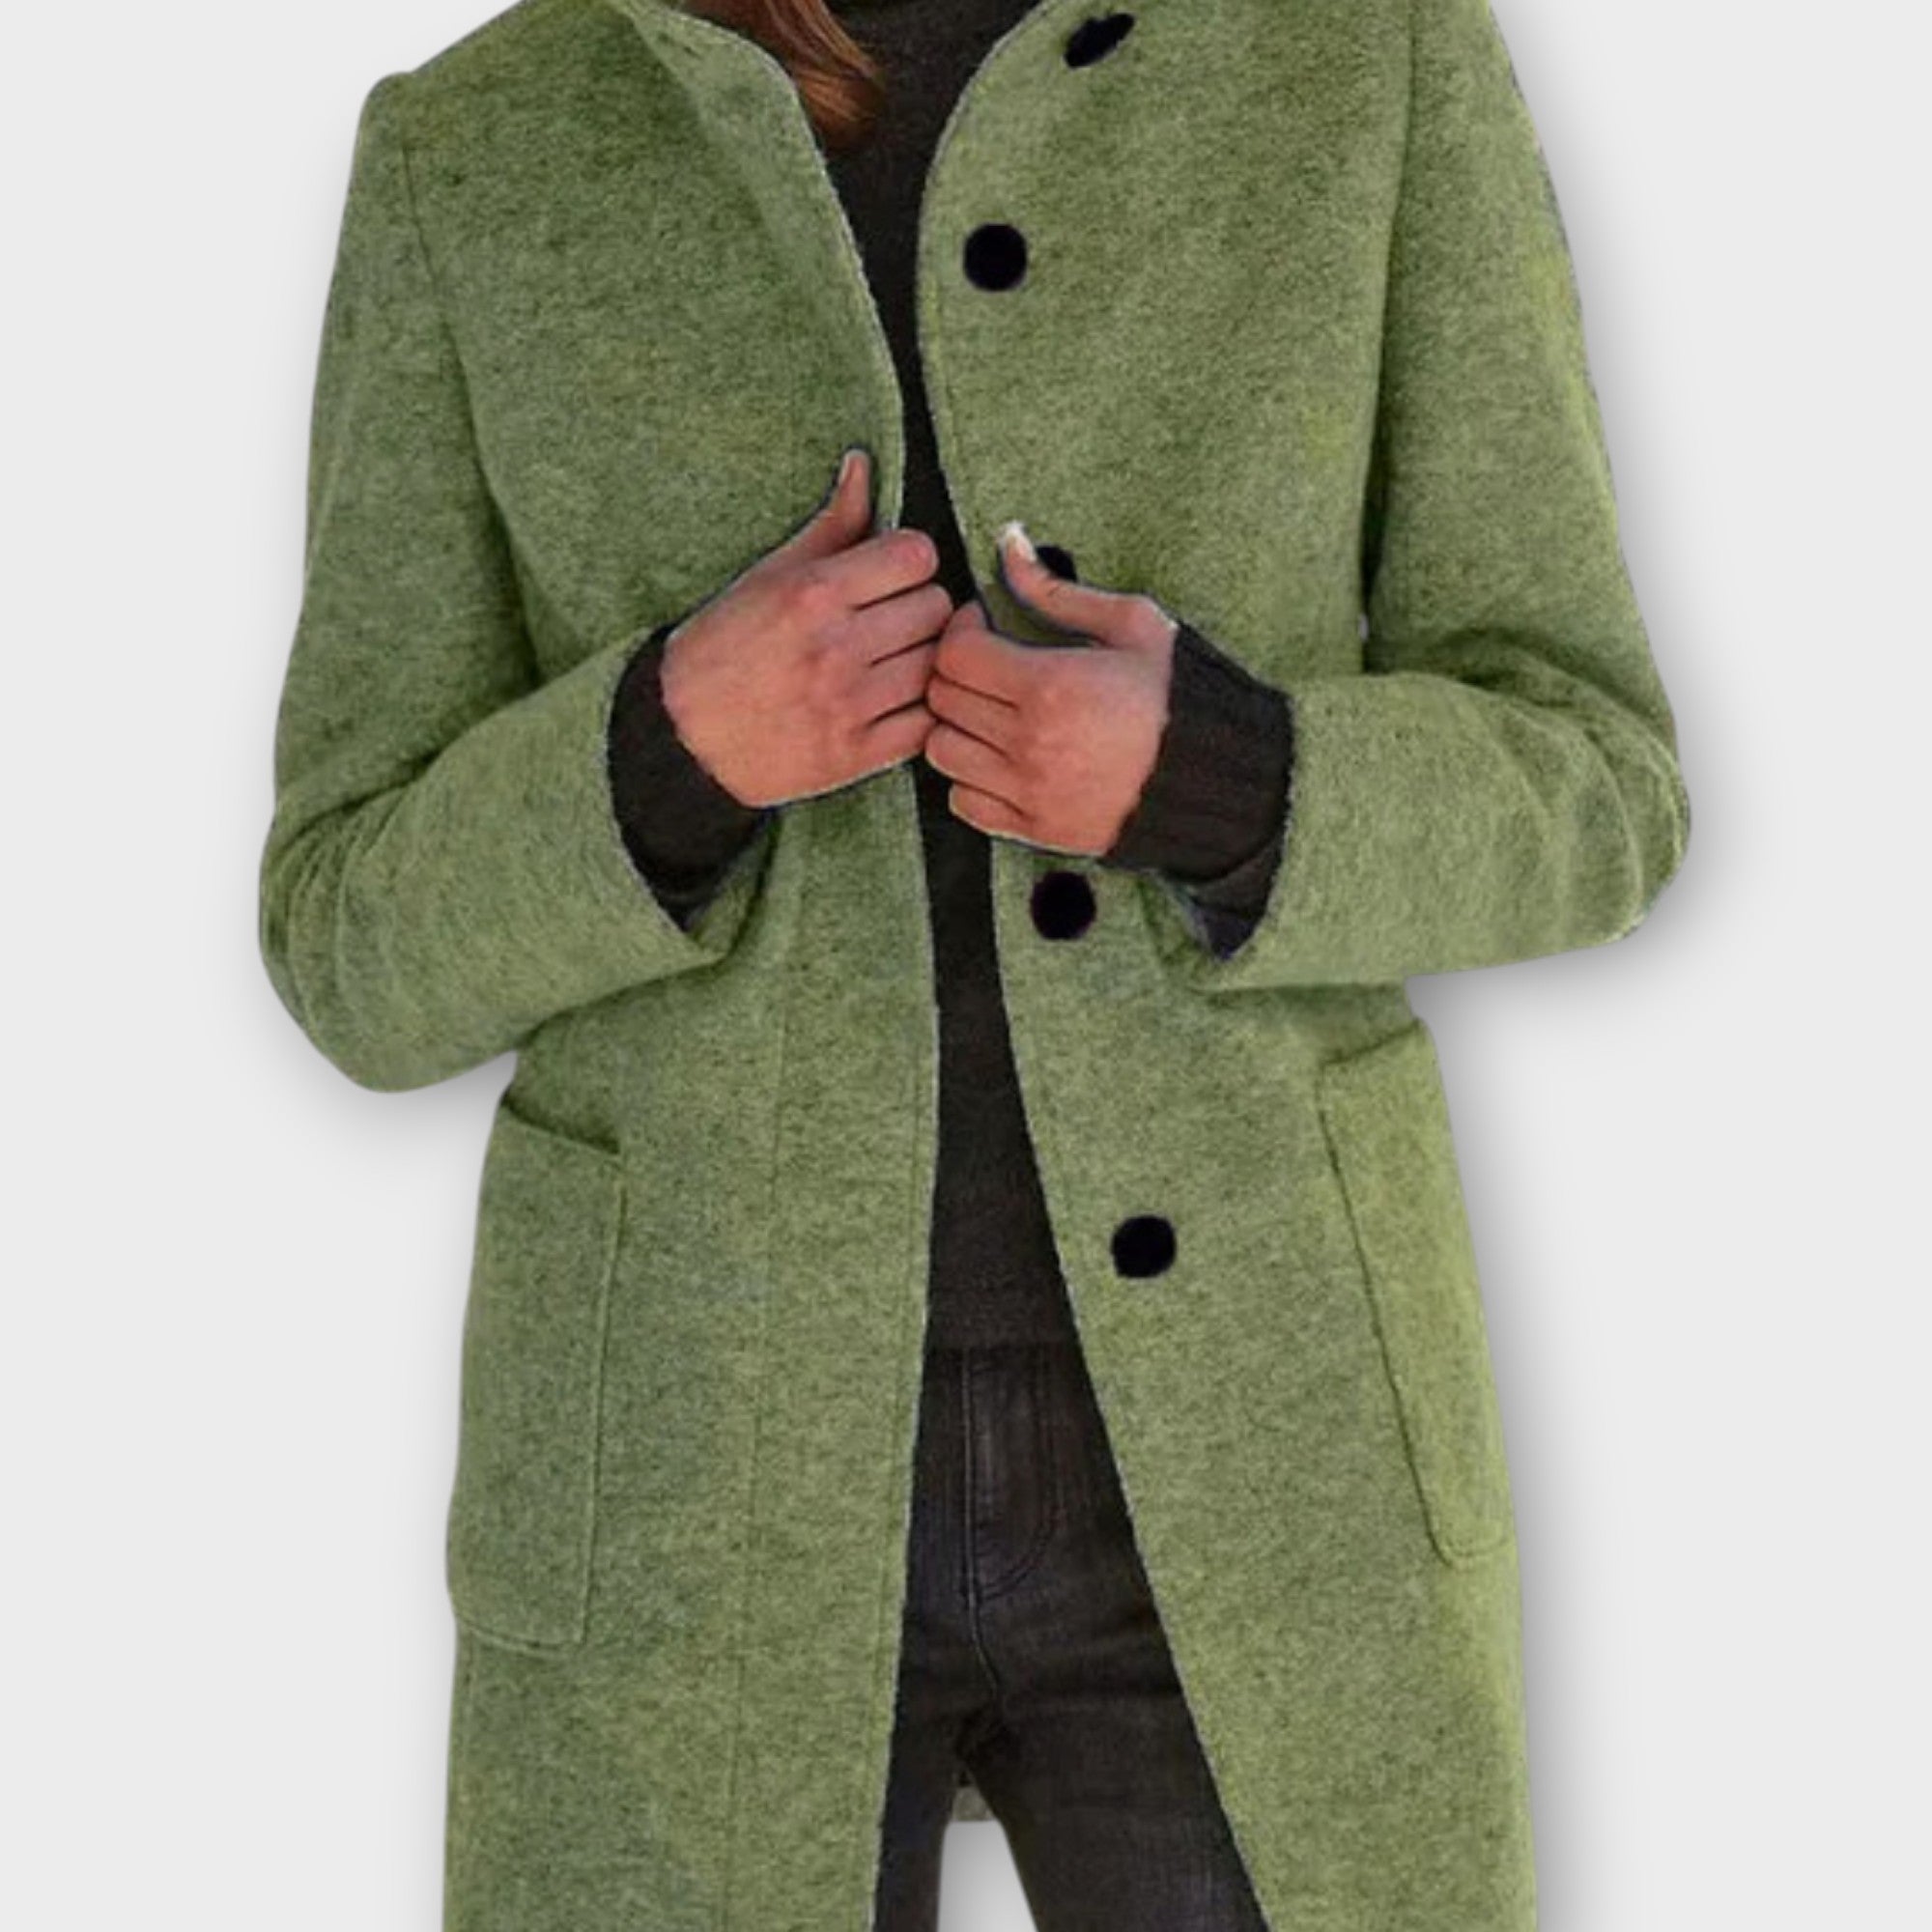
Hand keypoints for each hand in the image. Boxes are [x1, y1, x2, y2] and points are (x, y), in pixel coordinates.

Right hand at [658, 449, 950, 807]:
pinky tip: (895, 702)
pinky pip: (927, 723)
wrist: (681, 736)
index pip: (917, 555)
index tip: (891, 574)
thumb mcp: (769, 576)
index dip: (909, 561)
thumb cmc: (724, 647)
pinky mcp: (855, 754)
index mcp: (813, 593)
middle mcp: (835, 647)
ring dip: (924, 660)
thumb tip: (863, 464)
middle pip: (936, 607)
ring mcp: (848, 705)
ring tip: (895, 660)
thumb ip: (831, 524)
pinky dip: (921, 712)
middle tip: (893, 619)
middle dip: (920, 608)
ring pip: (938, 664)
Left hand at [922, 521, 1179, 855]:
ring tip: (991, 712)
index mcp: (1050, 686)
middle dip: (958, 672)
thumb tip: (1009, 542)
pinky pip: (963, 802)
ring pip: (942, 752)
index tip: (985, 626)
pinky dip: (969, 778)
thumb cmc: (1178, 695)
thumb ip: (1056, 589)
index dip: (962, 630)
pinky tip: (1000, 758)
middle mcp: (1030, 743)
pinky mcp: (1035, 829)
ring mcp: (1029, 792)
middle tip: (988, 664)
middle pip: (943, 700)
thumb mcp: (1131, 625)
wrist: (1215, 779)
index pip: (955, 654)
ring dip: (957, 726)